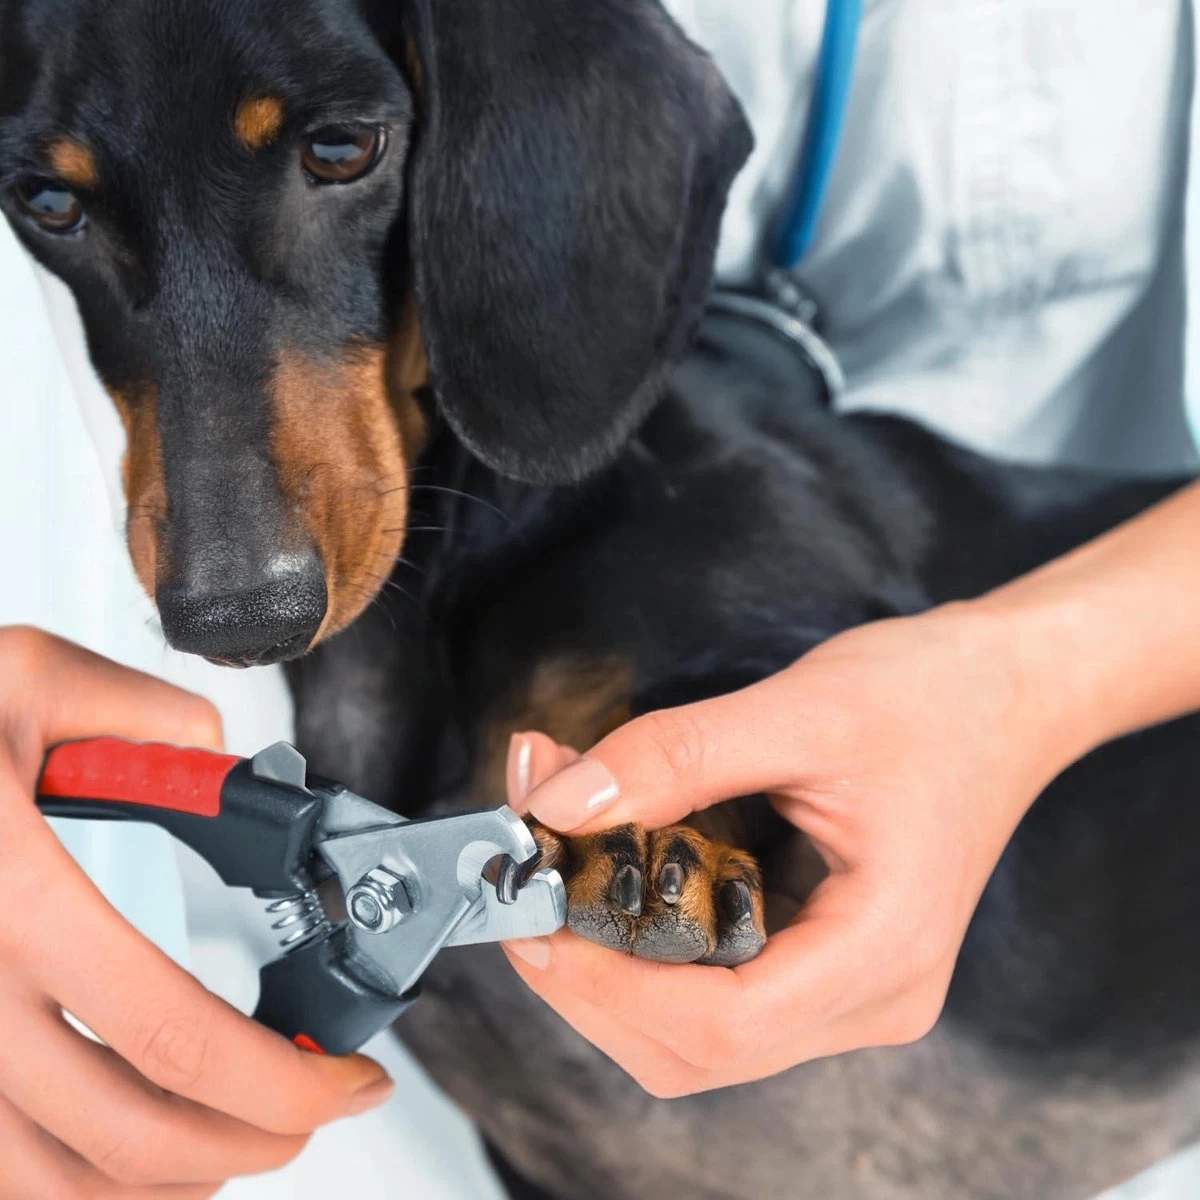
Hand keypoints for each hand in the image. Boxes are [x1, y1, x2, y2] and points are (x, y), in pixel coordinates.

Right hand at [0, 627, 393, 1197]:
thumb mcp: (35, 678)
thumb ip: (153, 718)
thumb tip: (227, 770)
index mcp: (14, 898)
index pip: (173, 1035)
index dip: (282, 1082)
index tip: (348, 1079)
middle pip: (129, 1134)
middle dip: (255, 1140)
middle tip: (318, 1109)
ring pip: (58, 1184)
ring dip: (174, 1180)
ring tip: (244, 1137)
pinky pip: (1, 1178)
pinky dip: (84, 1190)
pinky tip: (138, 1154)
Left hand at [501, 606, 1080, 1097]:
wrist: (1005, 692)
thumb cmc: (932, 697)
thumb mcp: (798, 709)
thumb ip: (674, 759)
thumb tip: (558, 803)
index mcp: (883, 952)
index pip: (719, 1026)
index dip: (604, 986)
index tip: (531, 917)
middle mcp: (870, 997)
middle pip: (693, 1048)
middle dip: (590, 978)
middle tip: (528, 885)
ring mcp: (848, 988)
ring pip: (695, 1030)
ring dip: (609, 961)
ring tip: (562, 865)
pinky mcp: (823, 960)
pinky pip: (715, 986)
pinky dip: (646, 942)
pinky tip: (614, 871)